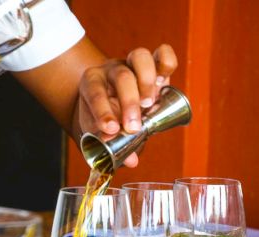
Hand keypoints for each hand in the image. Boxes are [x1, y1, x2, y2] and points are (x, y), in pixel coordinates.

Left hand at [76, 44, 177, 167]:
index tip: (111, 130)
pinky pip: (162, 53)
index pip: (95, 92)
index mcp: (91, 82)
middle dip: (130, 103)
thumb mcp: (98, 133)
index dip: (103, 111)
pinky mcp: (153, 64)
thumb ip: (112, 146)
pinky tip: (164, 83)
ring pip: (140, 57)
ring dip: (147, 82)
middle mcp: (111, 69)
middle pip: (122, 77)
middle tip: (134, 127)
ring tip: (149, 105)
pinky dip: (166, 63)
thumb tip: (131, 160)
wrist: (110, 104)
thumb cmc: (103, 119)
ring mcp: (132, 64)